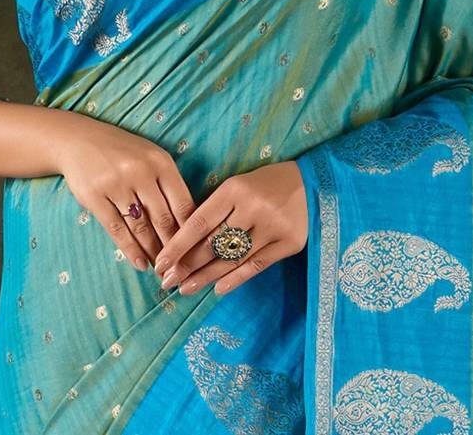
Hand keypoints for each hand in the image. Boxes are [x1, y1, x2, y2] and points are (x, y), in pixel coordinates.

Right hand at [53, 113, 197, 271]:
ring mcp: (117, 184)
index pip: (183, 204)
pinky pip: (117, 230)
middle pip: (163, 219)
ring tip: (161, 270)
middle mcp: (141, 172)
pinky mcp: (95, 197)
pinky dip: (131, 250)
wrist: (79, 140)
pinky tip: (140, 263)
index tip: (195, 252)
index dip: (190, 232)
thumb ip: (168, 184)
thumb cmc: (123, 152)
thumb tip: (187, 224)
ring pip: (141, 228)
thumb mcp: (151, 157)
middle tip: (180, 269)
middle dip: (173, 249)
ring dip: (153, 252)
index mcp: (161, 162)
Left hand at [152, 160, 308, 296]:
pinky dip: (235, 279)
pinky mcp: (288, 244)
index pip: (199, 222)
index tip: (160, 262)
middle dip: (187, 265)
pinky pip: (255, 266)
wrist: (312, 184)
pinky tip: (217, 289)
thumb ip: (215, 209)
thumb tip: (184, 243)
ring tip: (186, 288)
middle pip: (213, 244)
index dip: (177, 245)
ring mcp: (272, 227)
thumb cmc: (265, 185)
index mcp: (234, 189)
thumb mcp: (237, 186)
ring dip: (205, 277)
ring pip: (231, 259)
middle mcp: (252, 208)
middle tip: (168, 281)